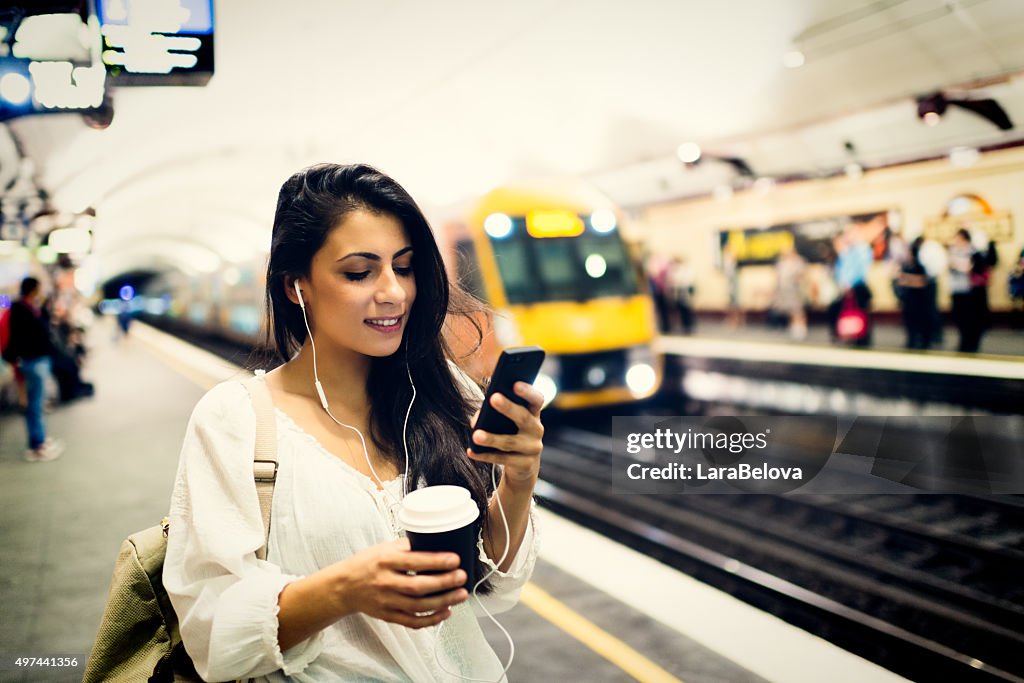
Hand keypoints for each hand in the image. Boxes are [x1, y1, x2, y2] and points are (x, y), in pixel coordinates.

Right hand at [332, 538, 467, 628]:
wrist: (343, 587)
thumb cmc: (366, 564)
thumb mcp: (383, 548)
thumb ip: (406, 547)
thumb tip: (433, 544)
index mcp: (385, 561)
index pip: (413, 561)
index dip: (436, 561)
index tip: (455, 560)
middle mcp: (385, 582)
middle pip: (418, 586)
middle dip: (444, 583)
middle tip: (462, 578)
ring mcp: (386, 601)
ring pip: (418, 606)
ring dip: (443, 602)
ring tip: (461, 595)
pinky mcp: (388, 615)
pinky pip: (411, 621)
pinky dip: (430, 620)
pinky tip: (446, 612)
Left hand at [468, 381, 543, 484]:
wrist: (523, 464)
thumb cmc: (511, 434)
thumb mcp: (507, 422)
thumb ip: (494, 415)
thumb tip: (477, 420)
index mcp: (533, 413)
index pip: (536, 399)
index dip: (528, 391)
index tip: (515, 384)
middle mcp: (537, 429)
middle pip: (523, 418)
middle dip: (508, 408)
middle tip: (493, 398)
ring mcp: (533, 448)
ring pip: (510, 442)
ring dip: (492, 438)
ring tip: (476, 435)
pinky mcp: (526, 465)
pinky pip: (503, 459)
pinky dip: (485, 455)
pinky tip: (471, 451)